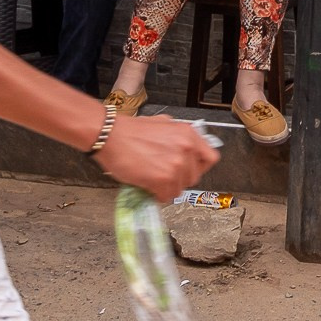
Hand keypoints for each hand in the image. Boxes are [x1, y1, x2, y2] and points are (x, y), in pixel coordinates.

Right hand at [92, 115, 218, 200]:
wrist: (110, 135)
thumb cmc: (130, 130)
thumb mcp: (163, 124)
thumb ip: (177, 137)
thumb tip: (182, 149)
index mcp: (189, 134)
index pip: (211, 158)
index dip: (199, 167)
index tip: (190, 170)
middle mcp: (187, 149)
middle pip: (194, 177)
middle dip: (179, 179)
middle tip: (165, 176)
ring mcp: (176, 164)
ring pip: (180, 189)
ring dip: (167, 188)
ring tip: (154, 180)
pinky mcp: (162, 179)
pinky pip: (166, 196)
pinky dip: (157, 195)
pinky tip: (148, 186)